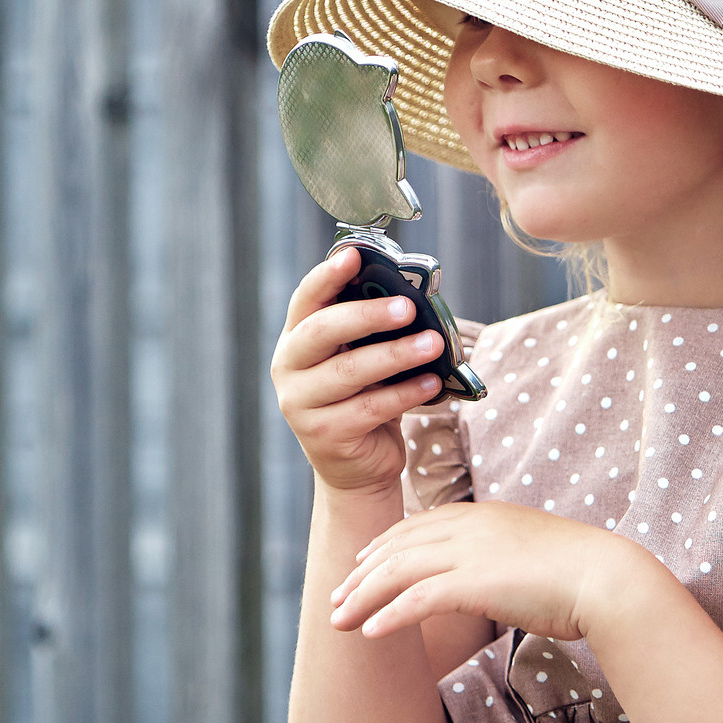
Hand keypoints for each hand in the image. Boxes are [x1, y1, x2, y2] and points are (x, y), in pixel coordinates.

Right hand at [271, 245, 449, 496]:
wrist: (356, 467)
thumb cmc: (364, 399)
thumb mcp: (360, 359)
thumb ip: (370, 331)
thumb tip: (409, 294)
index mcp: (295, 340)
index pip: (305, 300)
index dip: (327, 276)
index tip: (353, 255)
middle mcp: (289, 369)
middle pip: (323, 331)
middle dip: (368, 314)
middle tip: (408, 306)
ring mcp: (301, 405)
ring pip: (350, 371)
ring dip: (397, 354)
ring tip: (434, 343)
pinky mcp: (324, 436)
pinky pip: (371, 408)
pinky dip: (406, 393)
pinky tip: (432, 383)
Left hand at [327, 501, 660, 643]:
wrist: (607, 578)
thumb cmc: (580, 574)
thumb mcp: (532, 554)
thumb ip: (503, 559)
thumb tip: (495, 579)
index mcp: (482, 516)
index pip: (418, 526)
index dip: (383, 546)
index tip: (361, 565)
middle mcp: (469, 527)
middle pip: (397, 547)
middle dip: (361, 575)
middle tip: (336, 598)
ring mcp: (470, 552)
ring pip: (397, 571)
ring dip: (362, 597)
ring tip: (338, 621)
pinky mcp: (475, 582)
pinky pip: (417, 598)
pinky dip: (389, 614)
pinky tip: (370, 632)